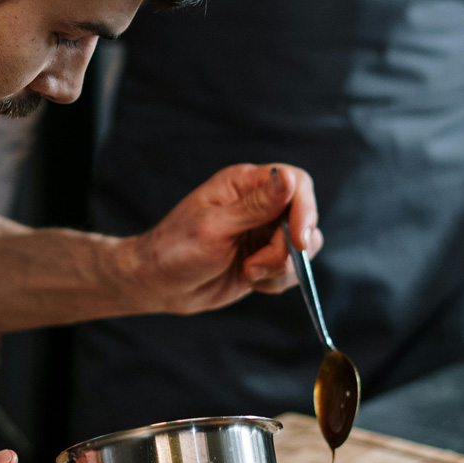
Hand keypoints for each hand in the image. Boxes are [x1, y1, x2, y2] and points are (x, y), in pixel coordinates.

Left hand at [125, 163, 321, 313]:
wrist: (159, 284)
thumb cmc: (175, 250)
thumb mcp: (214, 227)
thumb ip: (254, 206)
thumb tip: (289, 178)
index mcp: (244, 184)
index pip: (296, 183)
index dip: (304, 209)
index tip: (297, 240)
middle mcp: (259, 204)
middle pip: (304, 218)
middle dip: (288, 248)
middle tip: (257, 267)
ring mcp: (263, 232)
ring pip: (303, 247)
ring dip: (281, 267)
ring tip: (249, 273)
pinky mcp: (265, 258)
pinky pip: (292, 268)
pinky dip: (277, 280)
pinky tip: (250, 281)